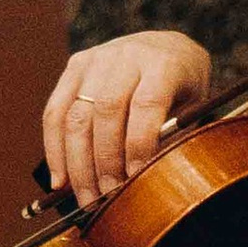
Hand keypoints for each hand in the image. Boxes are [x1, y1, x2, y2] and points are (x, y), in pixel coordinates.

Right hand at [39, 29, 212, 207]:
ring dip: (77, 163)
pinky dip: (55, 150)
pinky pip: (54, 112)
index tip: (136, 178)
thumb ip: (173, 136)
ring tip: (86, 198)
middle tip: (107, 197)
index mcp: (163, 63)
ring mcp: (96, 59)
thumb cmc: (182, 87)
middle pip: (105, 111)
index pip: (146, 104)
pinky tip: (60, 181)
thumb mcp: (192, 106)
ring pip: (75, 115)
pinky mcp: (74, 67)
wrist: (165, 48)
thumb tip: (144, 179)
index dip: (138, 144)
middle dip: (104, 161)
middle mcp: (126, 55)